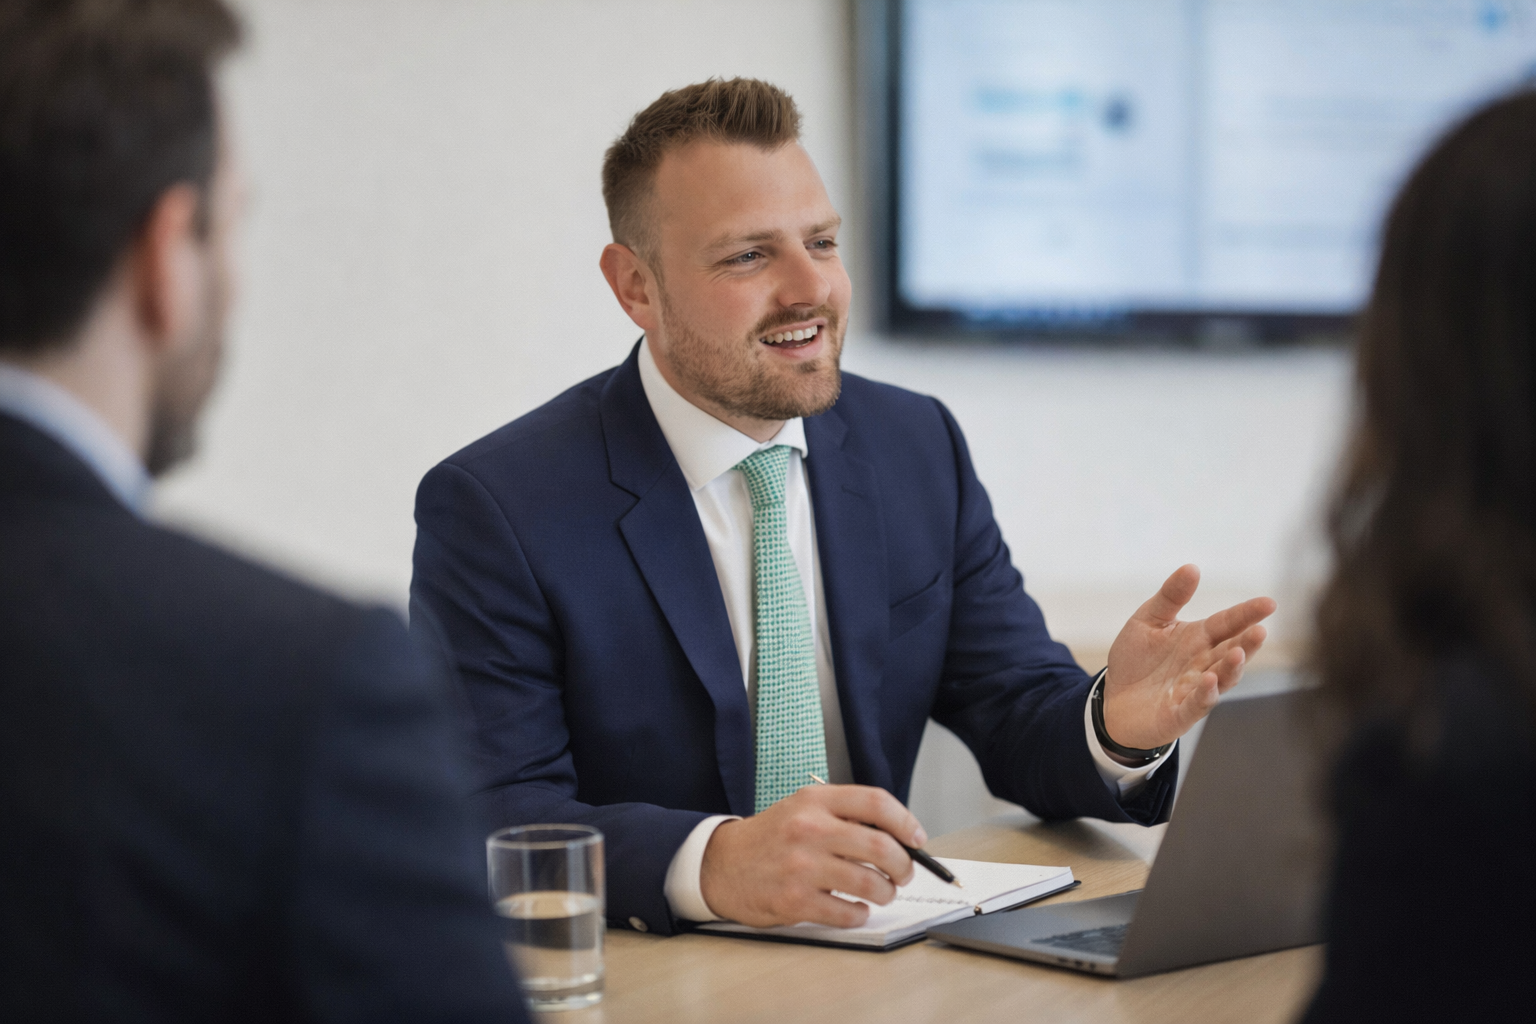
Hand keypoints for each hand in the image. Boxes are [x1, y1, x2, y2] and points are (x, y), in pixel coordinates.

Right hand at [699, 785, 924, 927]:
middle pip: (880, 847)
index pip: (876, 802)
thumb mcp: (804, 809)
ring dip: (885, 892)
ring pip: (870, 883)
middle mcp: (809, 829)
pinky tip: (855, 909)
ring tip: (881, 893)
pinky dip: (859, 914)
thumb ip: (845, 816)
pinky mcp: (795, 900)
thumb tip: (899, 838)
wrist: (721, 864)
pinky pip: (847, 913)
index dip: (906, 822)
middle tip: (903, 874)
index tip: (917, 839)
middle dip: (903, 866)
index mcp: (815, 800)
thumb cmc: (772, 838)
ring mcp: (802, 866)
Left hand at [1102, 564, 1275, 753]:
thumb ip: (1170, 596)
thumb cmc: (1136, 660)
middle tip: (1260, 631)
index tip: (1269, 603)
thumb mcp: (1148, 620)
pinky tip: (1209, 681)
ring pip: (1221, 679)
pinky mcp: (1180, 713)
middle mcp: (1203, 664)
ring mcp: (1195, 690)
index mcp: (1198, 639)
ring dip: (1231, 668)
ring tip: (1237, 653)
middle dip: (1247, 643)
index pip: (1227, 623)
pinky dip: (1205, 694)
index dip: (1247, 614)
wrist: (1113, 700)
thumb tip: (1192, 567)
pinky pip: (1197, 704)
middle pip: (1231, 651)